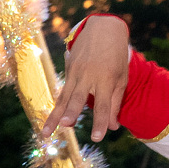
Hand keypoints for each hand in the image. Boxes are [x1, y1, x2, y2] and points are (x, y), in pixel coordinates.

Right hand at [39, 13, 129, 141]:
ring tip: (47, 132)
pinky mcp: (68, 69)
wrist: (103, 29)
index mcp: (106, 79)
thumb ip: (115, 102)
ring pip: (64, 97)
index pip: (103, 105)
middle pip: (78, 98)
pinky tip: (52, 118)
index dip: (100, 122)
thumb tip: (112, 127)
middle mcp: (89, 76)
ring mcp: (76, 72)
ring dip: (54, 115)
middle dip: (71, 112)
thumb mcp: (122, 78)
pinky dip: (59, 105)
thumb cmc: (116, 57)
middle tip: (66, 125)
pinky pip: (63, 91)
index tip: (97, 137)